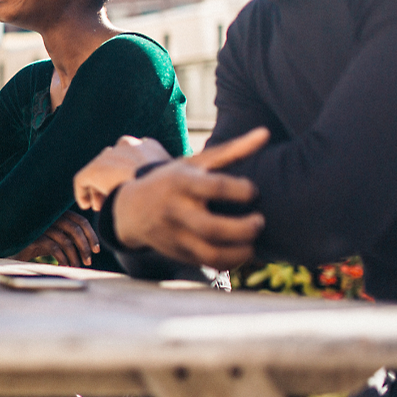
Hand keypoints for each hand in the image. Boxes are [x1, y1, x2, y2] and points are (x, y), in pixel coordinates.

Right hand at [10, 211, 99, 267]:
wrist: (13, 250)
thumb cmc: (38, 246)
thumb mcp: (56, 239)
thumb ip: (71, 237)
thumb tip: (92, 248)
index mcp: (58, 214)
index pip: (81, 221)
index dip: (91, 235)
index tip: (97, 250)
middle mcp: (50, 217)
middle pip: (75, 229)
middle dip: (84, 247)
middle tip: (88, 261)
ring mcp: (41, 226)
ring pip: (65, 241)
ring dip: (74, 256)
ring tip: (76, 267)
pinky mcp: (33, 237)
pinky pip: (54, 248)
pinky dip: (62, 259)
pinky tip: (64, 267)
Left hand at [74, 136, 172, 210]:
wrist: (156, 194)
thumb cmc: (170, 193)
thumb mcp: (173, 183)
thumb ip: (163, 182)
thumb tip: (161, 197)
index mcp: (150, 147)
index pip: (134, 156)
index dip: (129, 173)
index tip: (131, 190)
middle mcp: (129, 145)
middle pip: (115, 161)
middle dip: (112, 180)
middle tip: (112, 199)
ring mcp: (110, 156)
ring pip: (100, 171)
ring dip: (99, 188)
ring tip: (99, 207)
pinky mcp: (94, 169)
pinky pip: (83, 179)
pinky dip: (82, 192)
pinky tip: (85, 205)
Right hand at [111, 128, 271, 268]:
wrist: (131, 209)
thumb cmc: (173, 180)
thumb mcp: (196, 162)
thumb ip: (232, 150)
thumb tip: (265, 133)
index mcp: (182, 182)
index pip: (215, 188)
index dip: (242, 190)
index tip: (253, 191)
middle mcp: (176, 210)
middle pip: (212, 227)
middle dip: (244, 228)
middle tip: (260, 221)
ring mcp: (176, 235)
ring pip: (210, 253)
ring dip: (239, 252)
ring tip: (253, 244)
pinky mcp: (178, 253)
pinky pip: (208, 264)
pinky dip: (230, 263)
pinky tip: (242, 252)